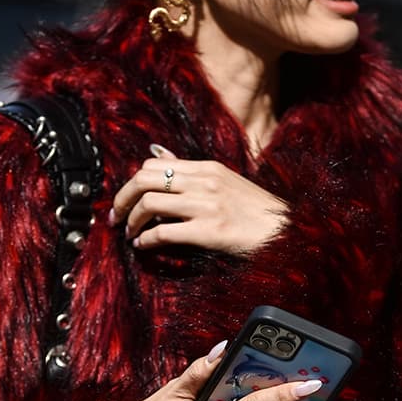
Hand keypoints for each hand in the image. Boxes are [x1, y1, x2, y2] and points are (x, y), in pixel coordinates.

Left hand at [108, 146, 287, 254]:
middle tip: (116, 218)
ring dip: (132, 222)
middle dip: (123, 199)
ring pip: (149, 204)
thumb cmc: (255, 212)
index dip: (132, 183)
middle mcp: (203, 182)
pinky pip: (163, 233)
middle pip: (144, 180)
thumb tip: (155, 154)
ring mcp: (206, 206)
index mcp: (206, 168)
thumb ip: (189, 171)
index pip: (153, 166)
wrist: (285, 232)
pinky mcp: (209, 231)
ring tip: (130, 234)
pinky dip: (146, 240)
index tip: (126, 201)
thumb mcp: (224, 181)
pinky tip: (143, 247)